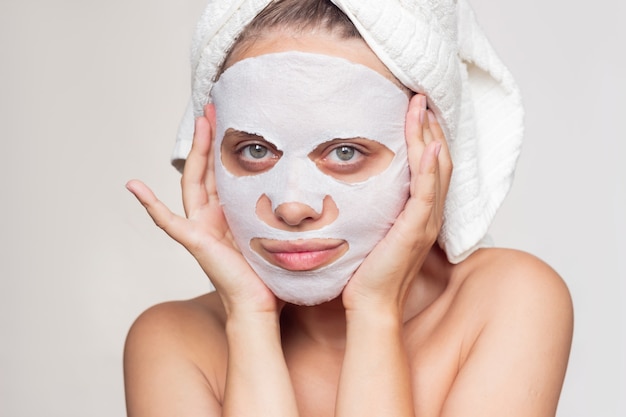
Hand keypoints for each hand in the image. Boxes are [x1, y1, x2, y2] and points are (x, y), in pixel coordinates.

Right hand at [126, 105, 278, 315]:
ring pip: (191, 182)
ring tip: (198, 122)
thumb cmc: (269, 272)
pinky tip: (134, 186)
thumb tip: (307, 188)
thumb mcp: (275, 231)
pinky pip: (167, 220)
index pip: (221, 172)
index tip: (230, 118)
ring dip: (192, 152)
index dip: (222, 145)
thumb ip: (279, 210)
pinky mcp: (194, 241)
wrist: (260, 303)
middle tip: (213, 108)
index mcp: (228, 213)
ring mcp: (199, 227)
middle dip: (207, 138)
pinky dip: (150, 204)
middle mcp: (211, 217)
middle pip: (204, 170)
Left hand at [342, 94, 452, 315]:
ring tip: (421, 106)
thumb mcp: (372, 226)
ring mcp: (426, 221)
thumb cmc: (367, 267)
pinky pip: (427, 194)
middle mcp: (429, 213)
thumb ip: (375, 203)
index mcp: (420, 210)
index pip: (429, 163)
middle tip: (420, 95)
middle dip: (430, 125)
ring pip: (436, 170)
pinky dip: (429, 169)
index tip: (414, 105)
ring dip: (430, 135)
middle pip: (439, 159)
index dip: (425, 133)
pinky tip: (429, 146)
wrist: (370, 302)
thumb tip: (356, 178)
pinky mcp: (415, 231)